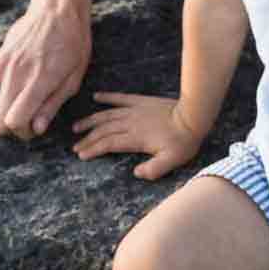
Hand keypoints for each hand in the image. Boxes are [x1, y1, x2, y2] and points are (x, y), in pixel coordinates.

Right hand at [0, 0, 90, 139]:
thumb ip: (52, 105)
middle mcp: (14, 76)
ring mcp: (0, 68)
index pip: (13, 122)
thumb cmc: (73, 44)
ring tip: (15, 105)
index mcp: (37, 82)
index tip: (36, 126)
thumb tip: (37, 129)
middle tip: (27, 118)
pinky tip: (6, 93)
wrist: (57, 10)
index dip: (24, 132)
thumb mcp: (74, 77)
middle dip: (10, 128)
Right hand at [72, 93, 205, 179]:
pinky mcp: (142, 101)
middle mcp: (131, 123)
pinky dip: (108, 97)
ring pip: (107, 115)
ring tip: (77, 126)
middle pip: (103, 130)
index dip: (93, 149)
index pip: (108, 143)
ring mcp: (135, 110)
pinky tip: (97, 96)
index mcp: (135, 138)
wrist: (194, 116)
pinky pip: (121, 98)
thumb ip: (153, 170)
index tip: (81, 154)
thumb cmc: (184, 141)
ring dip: (91, 121)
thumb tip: (135, 173)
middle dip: (87, 139)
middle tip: (75, 146)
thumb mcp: (171, 161)